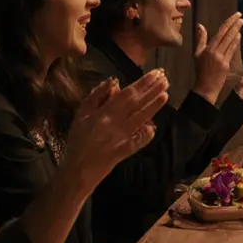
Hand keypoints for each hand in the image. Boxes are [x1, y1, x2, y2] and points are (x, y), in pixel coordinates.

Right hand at [66, 70, 169, 187]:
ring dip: (154, 106)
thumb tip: (114, 81)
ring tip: (165, 95)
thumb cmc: (77, 139)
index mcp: (104, 113)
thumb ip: (96, 96)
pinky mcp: (127, 150)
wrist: (77, 169)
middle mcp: (116, 123)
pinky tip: (153, 126)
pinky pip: (140, 139)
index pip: (128, 94)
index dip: (143, 83)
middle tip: (165, 80)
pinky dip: (147, 132)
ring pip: (142, 118)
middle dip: (153, 91)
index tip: (155, 74)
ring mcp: (123, 138)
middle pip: (138, 104)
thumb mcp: (81, 114)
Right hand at [193, 13, 242, 103]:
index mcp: (208, 48)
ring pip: (230, 41)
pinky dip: (235, 42)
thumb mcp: (197, 53)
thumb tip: (200, 25)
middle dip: (235, 24)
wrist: (205, 87)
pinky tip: (239, 36)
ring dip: (236, 31)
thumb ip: (200, 39)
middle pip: (227, 35)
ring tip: (241, 22)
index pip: (220, 32)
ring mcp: (221, 58)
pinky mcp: (226, 65)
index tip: (235, 16)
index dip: (228, 22)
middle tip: (240, 16)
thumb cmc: (200, 70)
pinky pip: (232, 51)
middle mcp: (215, 52)